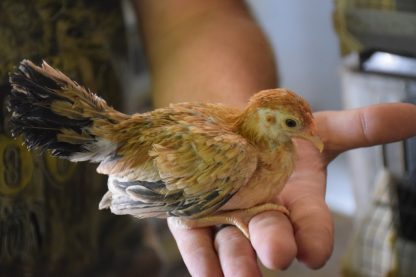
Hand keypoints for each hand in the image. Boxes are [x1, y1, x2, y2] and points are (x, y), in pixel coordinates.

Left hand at [168, 103, 415, 275]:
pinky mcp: (195, 218)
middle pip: (270, 233)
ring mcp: (228, 220)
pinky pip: (196, 242)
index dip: (315, 235)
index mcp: (296, 201)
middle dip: (274, 243)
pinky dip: (201, 258)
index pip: (311, 222)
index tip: (316, 251)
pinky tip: (207, 272)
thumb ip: (362, 127)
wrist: (236, 135)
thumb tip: (415, 115)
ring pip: (232, 246)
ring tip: (241, 274)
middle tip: (278, 253)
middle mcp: (264, 216)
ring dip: (236, 261)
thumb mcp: (320, 129)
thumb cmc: (281, 139)